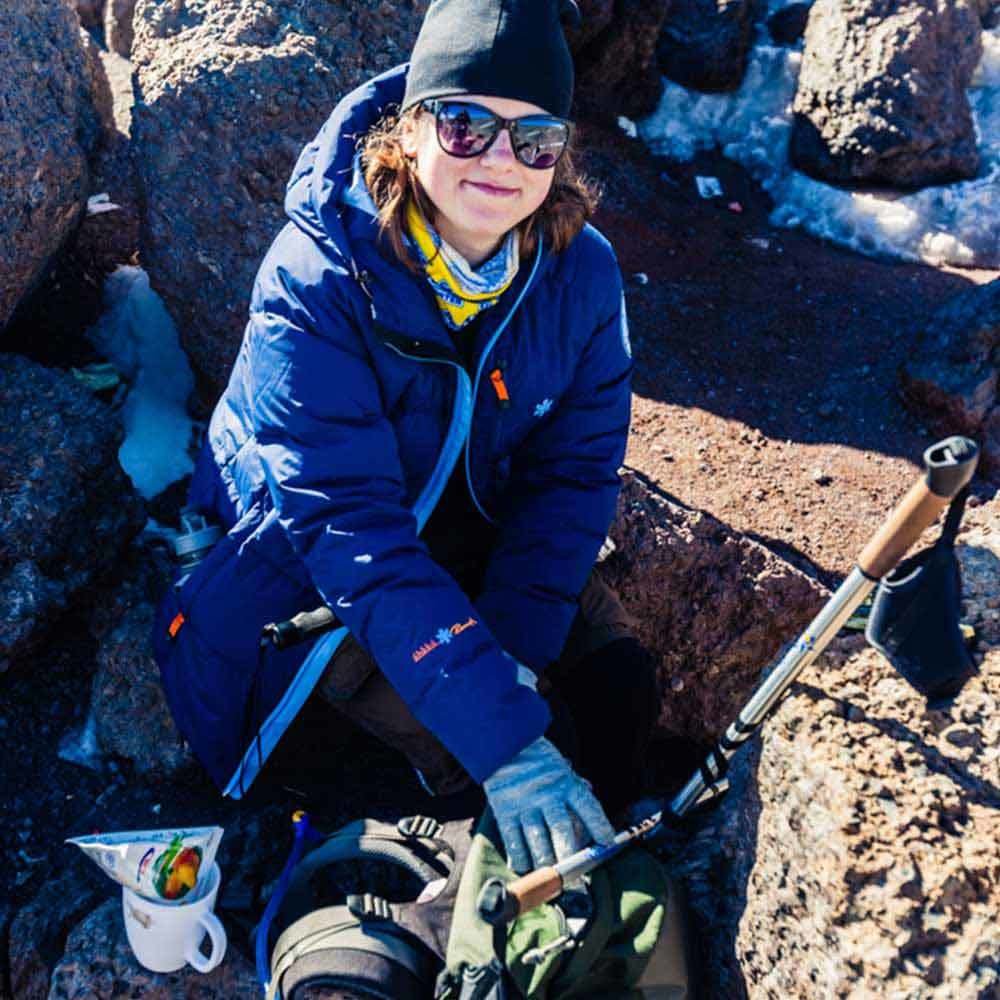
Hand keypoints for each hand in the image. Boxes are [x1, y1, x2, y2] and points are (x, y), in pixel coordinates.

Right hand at [482, 737, 615, 873]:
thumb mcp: (561, 768)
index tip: (606, 845)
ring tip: (551, 876)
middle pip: (562, 833)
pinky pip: (514, 842)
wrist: (503, 745)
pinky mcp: (505, 812)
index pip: (588, 808)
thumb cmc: (537, 760)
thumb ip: (576, 788)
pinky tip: (526, 866)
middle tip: (576, 878)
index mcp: (566, 783)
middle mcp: (547, 796)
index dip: (600, 827)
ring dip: (546, 864)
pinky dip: (521, 859)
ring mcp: (525, 805)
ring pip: (538, 843)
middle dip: (570, 860)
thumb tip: (591, 803)